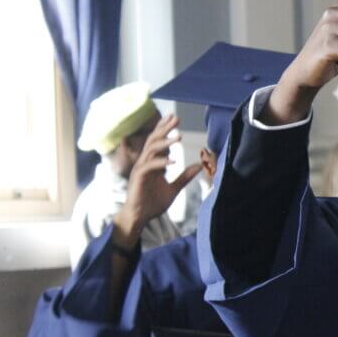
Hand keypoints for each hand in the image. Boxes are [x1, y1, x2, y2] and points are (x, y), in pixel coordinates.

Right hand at [111, 115, 200, 247]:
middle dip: (165, 129)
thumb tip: (199, 166)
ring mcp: (140, 169)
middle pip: (153, 140)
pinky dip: (161, 162)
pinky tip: (173, 160)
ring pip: (151, 150)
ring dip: (165, 143)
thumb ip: (184, 176)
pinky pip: (149, 166)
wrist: (140, 217)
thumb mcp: (174, 188)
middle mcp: (145, 163)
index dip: (164, 129)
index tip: (174, 118)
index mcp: (152, 163)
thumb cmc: (153, 203)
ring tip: (179, 137)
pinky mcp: (138, 178)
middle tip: (176, 118)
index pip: (158, 141)